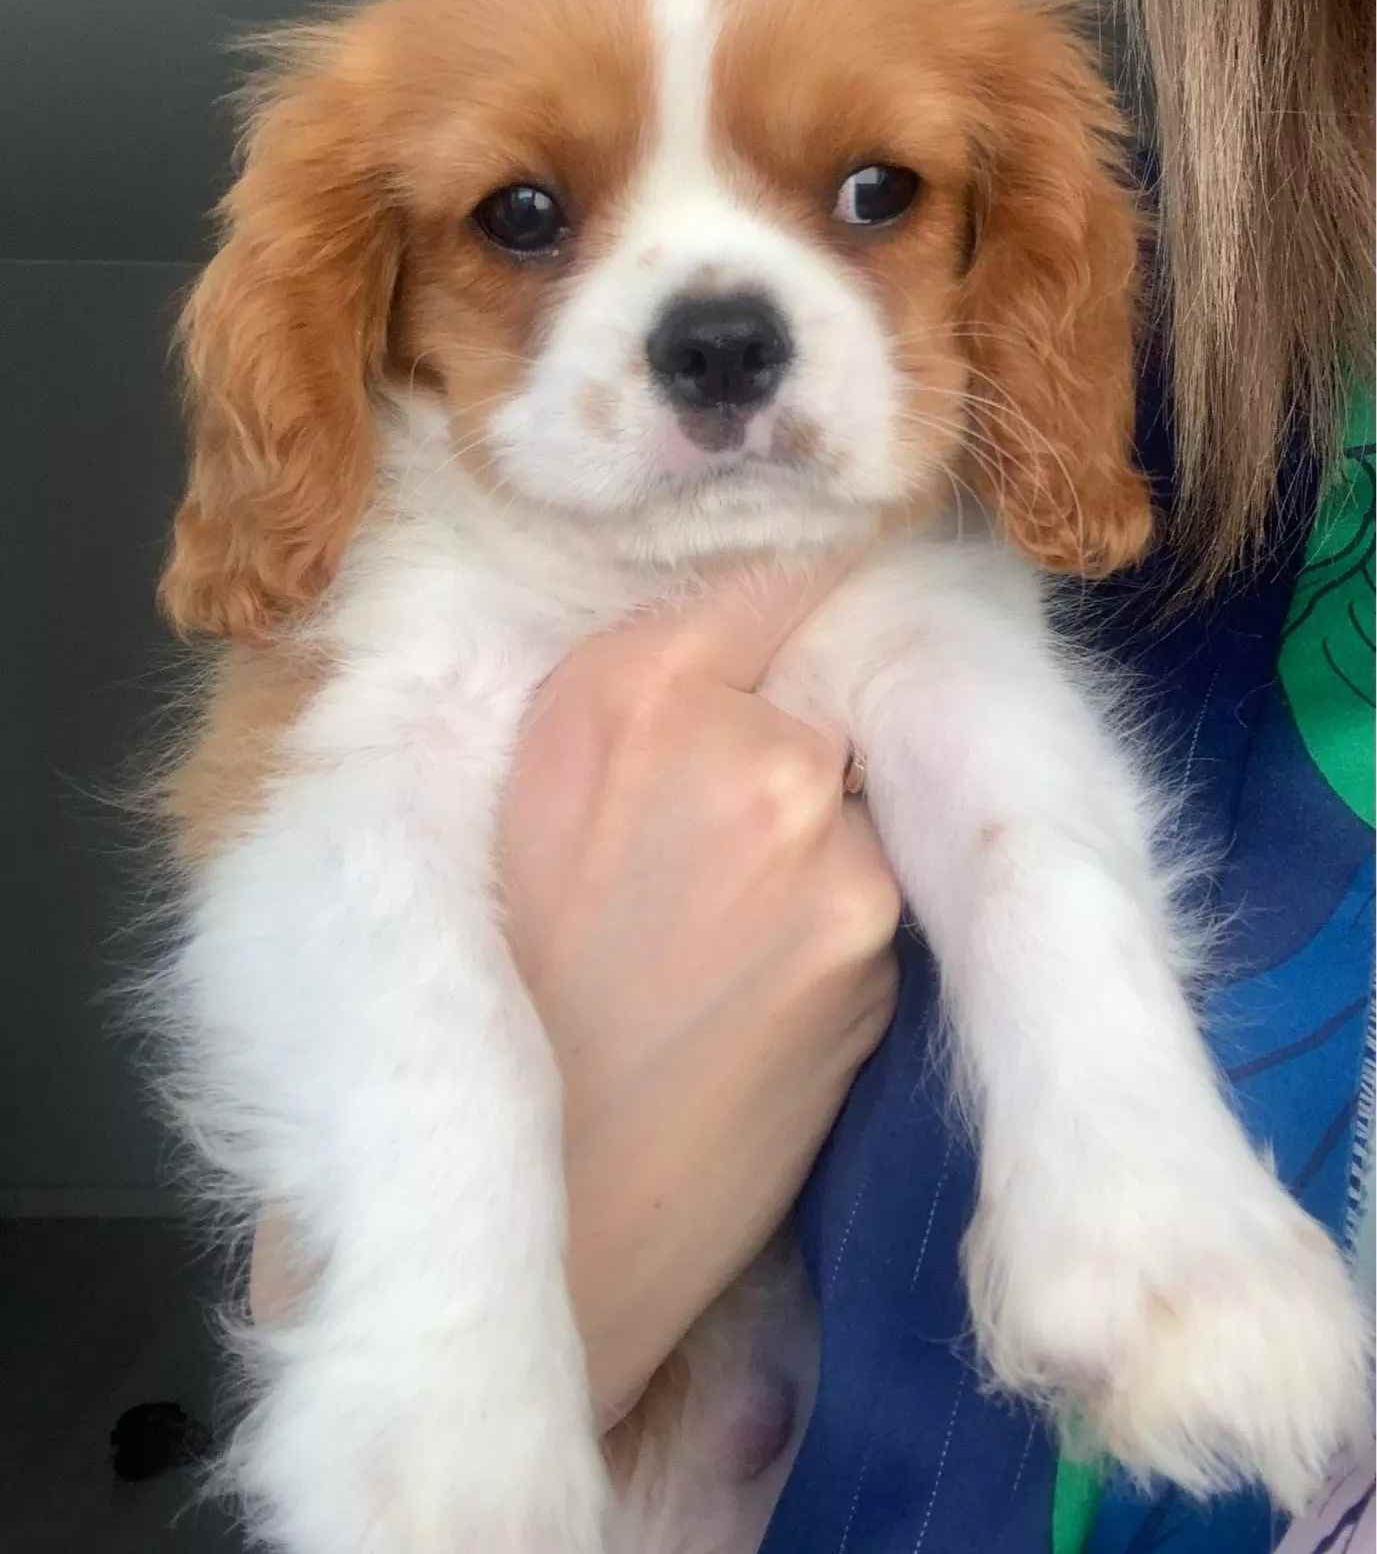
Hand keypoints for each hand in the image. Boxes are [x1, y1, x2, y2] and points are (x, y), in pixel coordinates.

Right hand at [502, 563, 900, 1426]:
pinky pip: (870, 891)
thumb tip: (743, 631)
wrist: (552, 1206)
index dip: (793, 597)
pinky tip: (750, 991)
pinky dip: (829, 921)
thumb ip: (636, 695)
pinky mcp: (881, 952)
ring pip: (847, 803)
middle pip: (819, 698)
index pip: (776, 575)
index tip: (805, 607)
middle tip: (696, 843)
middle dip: (777, 746)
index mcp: (629, 690)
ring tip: (712, 938)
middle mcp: (753, 747)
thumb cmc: (504, 990)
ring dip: (807, 842)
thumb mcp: (524, 798)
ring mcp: (831, 854)